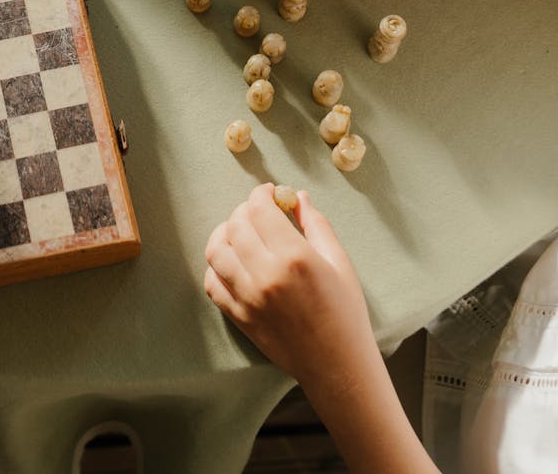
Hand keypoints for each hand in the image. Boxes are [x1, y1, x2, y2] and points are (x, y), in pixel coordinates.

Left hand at [204, 186, 379, 384]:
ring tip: (240, 233)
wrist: (336, 364)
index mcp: (294, 257)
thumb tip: (297, 196)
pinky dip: (216, 267)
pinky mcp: (238, 317)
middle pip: (235, 226)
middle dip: (245, 210)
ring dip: (224, 234)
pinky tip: (233, 263)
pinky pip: (212, 283)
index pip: (259, 210)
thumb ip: (315, 224)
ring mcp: (247, 298)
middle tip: (258, 211)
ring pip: (216, 252)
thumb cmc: (345, 312)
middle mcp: (265, 275)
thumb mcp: (339, 262)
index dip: (261, 194)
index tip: (268, 193)